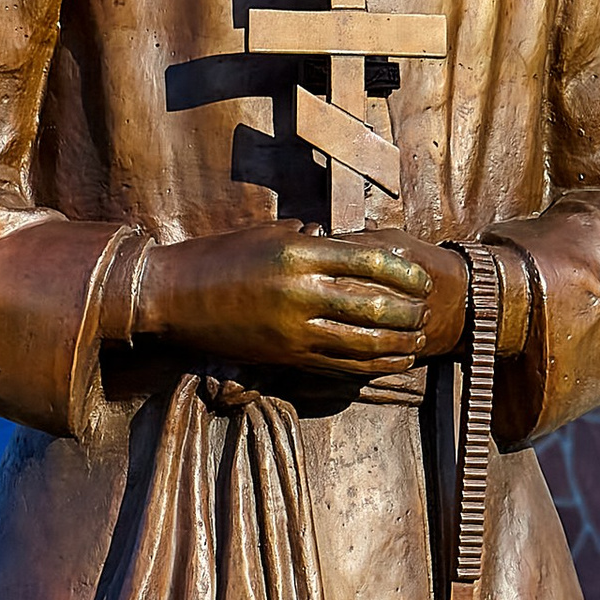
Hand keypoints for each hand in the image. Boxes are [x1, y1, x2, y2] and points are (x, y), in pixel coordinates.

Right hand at [136, 232, 465, 375]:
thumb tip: (349, 242)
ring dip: (397, 344)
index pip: (369, 262)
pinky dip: (370, 366)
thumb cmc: (220, 257)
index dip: (404, 272)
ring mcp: (292, 329)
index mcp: (298, 252)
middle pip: (373, 306)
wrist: (172, 296)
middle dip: (408, 312)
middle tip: (427, 312)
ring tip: (417, 341)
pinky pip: (337, 365)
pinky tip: (390, 363)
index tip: (422, 278)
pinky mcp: (284, 356)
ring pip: (360, 343)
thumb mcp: (267, 233)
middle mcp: (300, 291)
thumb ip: (310, 238)